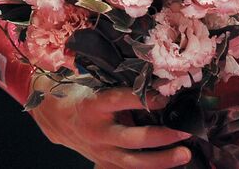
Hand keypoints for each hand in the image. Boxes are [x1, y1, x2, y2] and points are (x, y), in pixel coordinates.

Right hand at [31, 86, 190, 167]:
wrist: (53, 115)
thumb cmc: (80, 93)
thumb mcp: (96, 83)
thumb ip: (121, 84)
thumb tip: (157, 79)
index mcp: (94, 105)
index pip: (121, 101)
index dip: (144, 99)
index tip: (166, 95)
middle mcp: (97, 131)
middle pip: (132, 138)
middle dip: (161, 136)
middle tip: (184, 131)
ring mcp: (100, 151)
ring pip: (133, 161)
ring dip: (161, 159)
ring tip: (184, 154)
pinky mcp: (103, 161)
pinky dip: (151, 168)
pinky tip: (170, 165)